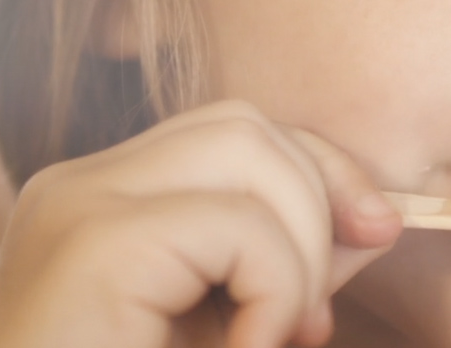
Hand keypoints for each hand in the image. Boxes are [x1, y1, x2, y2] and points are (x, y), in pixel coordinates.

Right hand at [0, 100, 401, 347]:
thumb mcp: (228, 329)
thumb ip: (288, 271)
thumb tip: (373, 217)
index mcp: (100, 201)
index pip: (235, 132)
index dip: (320, 171)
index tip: (375, 231)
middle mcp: (77, 186)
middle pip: (245, 124)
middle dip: (321, 199)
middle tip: (317, 316)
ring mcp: (75, 206)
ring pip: (248, 149)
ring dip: (301, 248)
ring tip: (277, 337)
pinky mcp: (91, 246)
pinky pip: (237, 225)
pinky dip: (275, 288)